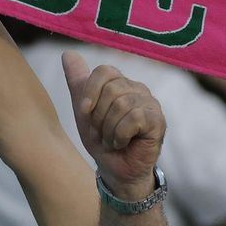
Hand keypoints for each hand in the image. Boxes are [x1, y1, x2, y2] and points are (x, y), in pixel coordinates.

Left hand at [62, 51, 165, 200]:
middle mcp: (137, 88)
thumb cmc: (102, 141)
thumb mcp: (84, 112)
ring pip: (121, 105)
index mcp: (120, 83)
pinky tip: (123, 143)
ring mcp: (150, 103)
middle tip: (103, 132)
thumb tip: (67, 53)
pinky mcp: (158, 120)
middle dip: (99, 117)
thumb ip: (78, 83)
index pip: (104, 71)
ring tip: (112, 140)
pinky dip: (121, 135)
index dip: (90, 92)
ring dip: (109, 130)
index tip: (85, 112)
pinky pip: (134, 118)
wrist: (115, 172)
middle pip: (111, 89)